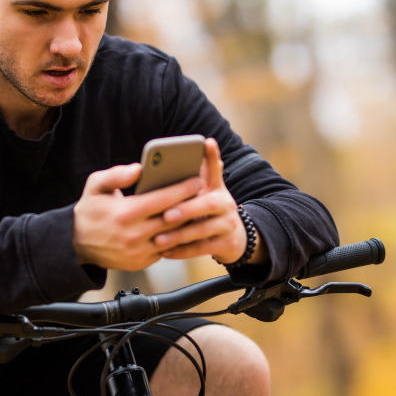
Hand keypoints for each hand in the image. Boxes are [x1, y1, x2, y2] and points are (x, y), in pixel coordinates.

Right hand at [72, 163, 201, 270]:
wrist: (76, 244)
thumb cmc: (89, 211)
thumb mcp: (95, 186)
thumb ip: (116, 175)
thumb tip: (138, 168)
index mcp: (126, 213)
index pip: (163, 199)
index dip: (183, 189)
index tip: (197, 180)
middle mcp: (135, 234)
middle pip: (173, 218)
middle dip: (191, 204)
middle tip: (204, 192)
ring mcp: (139, 252)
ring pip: (173, 236)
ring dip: (188, 223)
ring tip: (199, 208)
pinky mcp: (141, 262)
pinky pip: (166, 249)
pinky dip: (176, 238)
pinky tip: (184, 225)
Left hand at [152, 139, 266, 265]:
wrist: (236, 239)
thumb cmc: (209, 212)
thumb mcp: (207, 193)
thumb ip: (195, 178)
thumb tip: (183, 156)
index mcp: (217, 188)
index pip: (215, 169)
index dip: (213, 156)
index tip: (207, 142)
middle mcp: (226, 204)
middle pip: (208, 204)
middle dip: (186, 209)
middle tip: (167, 215)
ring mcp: (228, 225)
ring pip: (203, 230)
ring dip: (179, 235)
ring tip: (159, 239)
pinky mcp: (226, 245)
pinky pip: (202, 249)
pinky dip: (182, 251)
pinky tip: (165, 253)